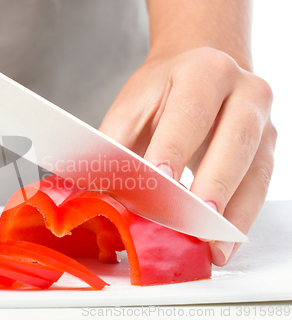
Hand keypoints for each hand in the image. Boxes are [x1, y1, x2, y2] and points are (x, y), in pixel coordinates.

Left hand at [100, 47, 276, 265]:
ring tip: (211, 246)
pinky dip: (241, 218)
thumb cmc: (163, 90)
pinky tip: (223, 242)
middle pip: (234, 141)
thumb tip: (93, 188)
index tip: (159, 180)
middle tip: (191, 220)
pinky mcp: (268, 149)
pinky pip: (259, 187)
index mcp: (205, 71)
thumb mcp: (133, 105)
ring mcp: (263, 122)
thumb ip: (115, 143)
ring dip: (233, 212)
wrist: (201, 68)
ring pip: (255, 170)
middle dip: (213, 184)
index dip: (174, 147)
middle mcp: (245, 91)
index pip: (190, 112)